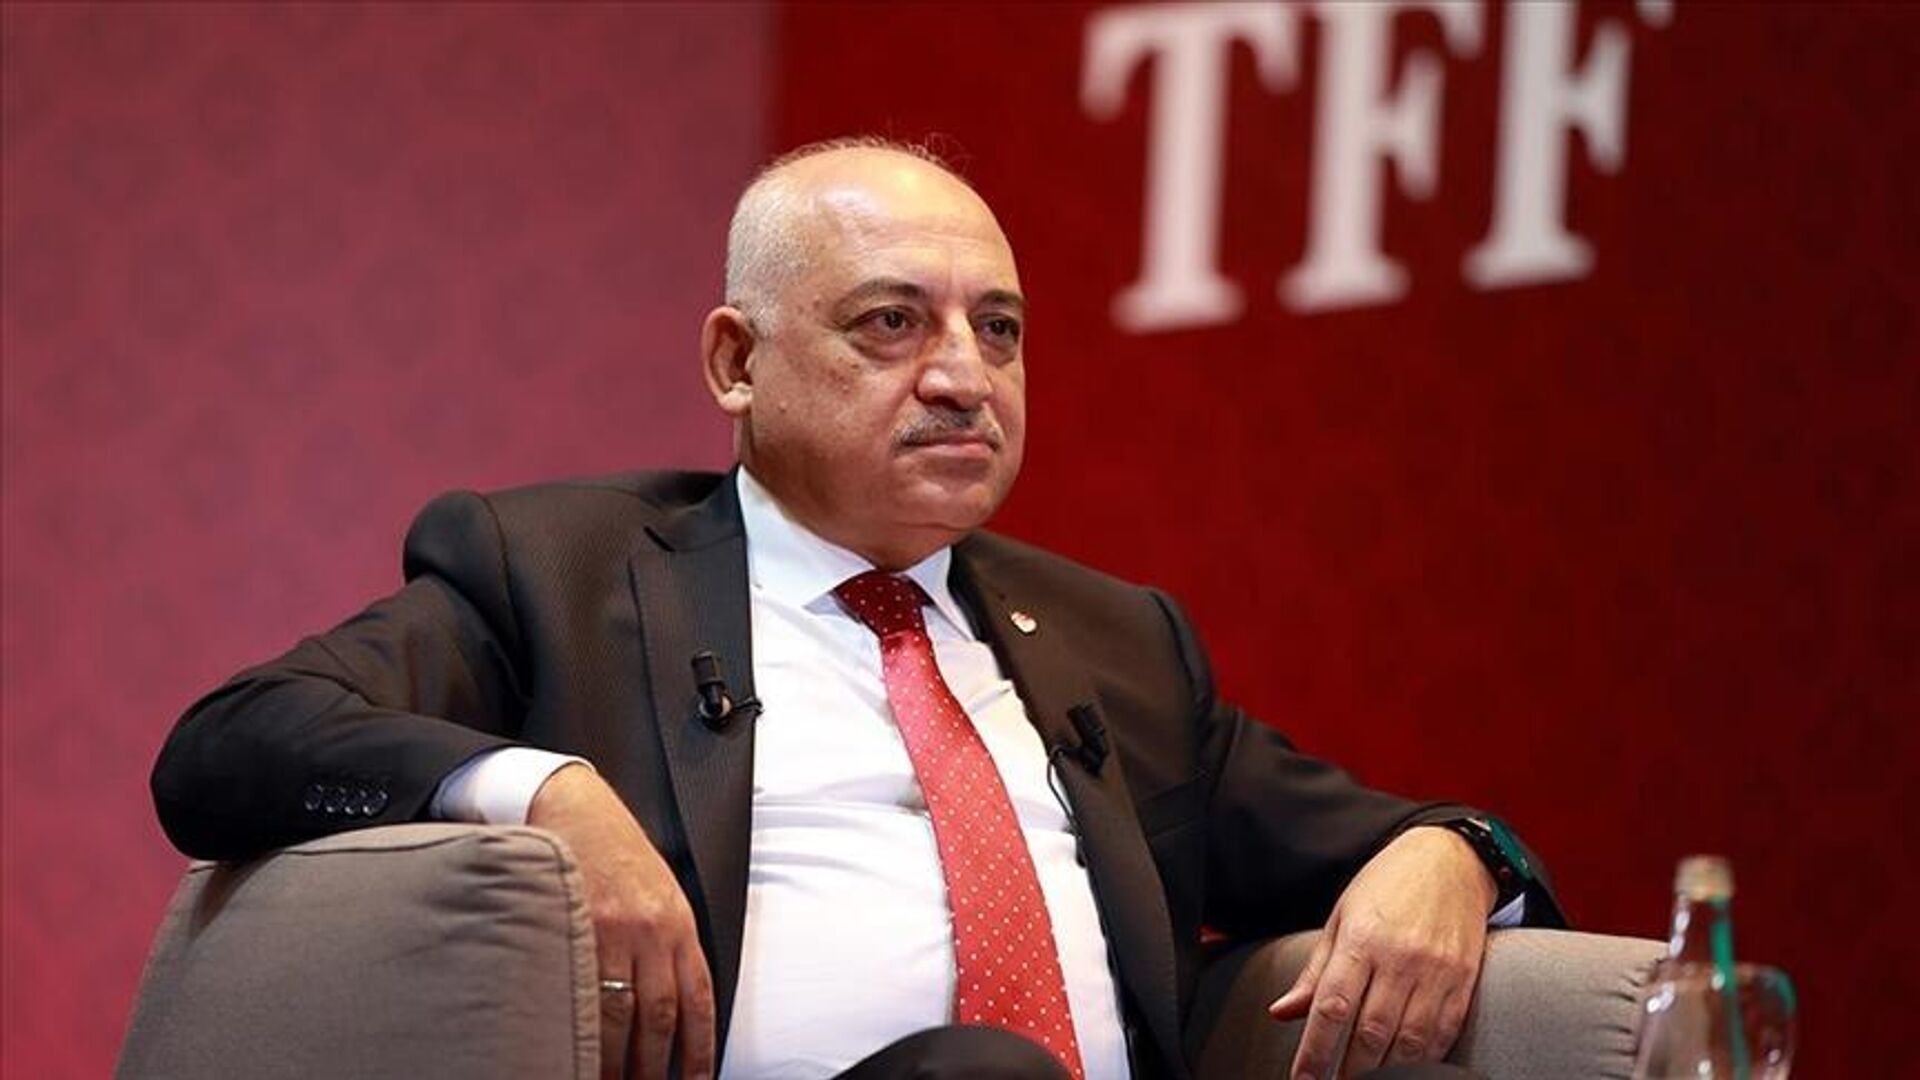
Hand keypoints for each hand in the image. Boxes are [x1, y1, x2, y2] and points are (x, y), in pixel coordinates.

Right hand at [529, 764, 714, 1079]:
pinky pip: (580, 988)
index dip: (699, 1049)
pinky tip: (577, 1049)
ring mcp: (609, 930)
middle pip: (659, 1018)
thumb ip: (672, 942)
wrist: (574, 804)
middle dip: (654, 1067)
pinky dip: (581, 1026)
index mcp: (678, 923)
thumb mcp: (662, 890)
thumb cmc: (618, 850)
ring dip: (615, 1061)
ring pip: (618, 1014)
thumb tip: (681, 1004)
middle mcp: (651, 930)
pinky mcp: (571, 925)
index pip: (697, 1000)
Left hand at [1266, 826, 1496, 1078]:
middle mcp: (1400, 958)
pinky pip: (1443, 1032)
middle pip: (1371, 1032)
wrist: (1451, 859)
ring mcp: (1437, 970)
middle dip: (1350, 1071)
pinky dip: (1424, 1058)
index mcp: (1361, 939)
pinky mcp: (1465, 979)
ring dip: (1386, 1071)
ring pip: (1409, 1040)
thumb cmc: (1387, 887)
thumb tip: (1281, 1013)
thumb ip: (1315, 972)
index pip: (1333, 1007)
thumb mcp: (1341, 918)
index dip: (1315, 1051)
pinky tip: (1406, 1068)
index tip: (1303, 1079)